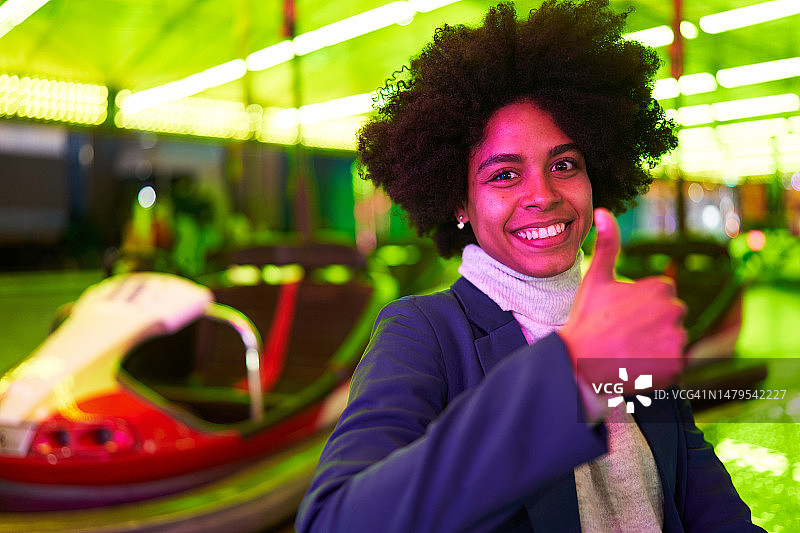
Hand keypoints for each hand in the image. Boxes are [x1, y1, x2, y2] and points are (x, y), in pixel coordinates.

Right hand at [560, 208, 686, 393]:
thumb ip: (607, 244)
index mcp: (660, 289)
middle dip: (653, 325)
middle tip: (625, 334)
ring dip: (657, 346)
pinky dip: (660, 367)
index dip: (641, 307)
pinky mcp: (676, 366)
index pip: (662, 298)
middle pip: (670, 318)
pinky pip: (674, 365)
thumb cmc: (587, 318)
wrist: (579, 361)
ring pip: (673, 340)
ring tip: (630, 350)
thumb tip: (603, 211)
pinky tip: (638, 364)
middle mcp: (674, 312)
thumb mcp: (597, 278)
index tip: (622, 316)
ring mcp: (676, 340)